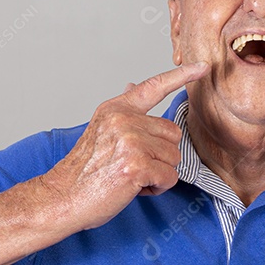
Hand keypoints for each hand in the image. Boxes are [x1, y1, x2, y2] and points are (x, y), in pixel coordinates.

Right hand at [40, 62, 207, 230]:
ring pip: (174, 157)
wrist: (62, 197)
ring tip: (131, 176)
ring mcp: (130, 141)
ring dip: (159, 173)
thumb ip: (123, 111)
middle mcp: (124, 120)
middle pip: (173, 134)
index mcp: (116, 109)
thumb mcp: (101, 129)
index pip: (153, 87)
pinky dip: (158, 187)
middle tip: (133, 166)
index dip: (181, 75)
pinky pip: (169, 176)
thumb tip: (133, 87)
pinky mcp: (136, 164)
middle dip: (161, 155)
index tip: (202, 66)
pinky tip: (135, 187)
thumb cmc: (85, 170)